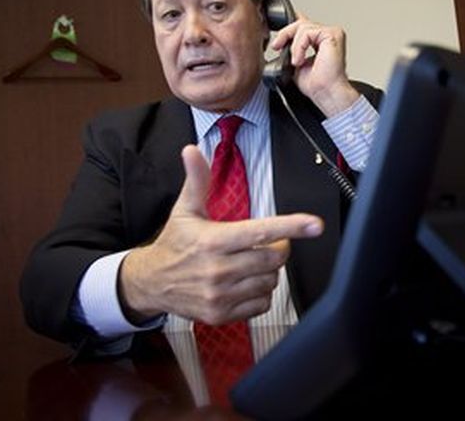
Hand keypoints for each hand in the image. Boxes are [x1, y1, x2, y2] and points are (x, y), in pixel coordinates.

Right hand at [118, 145, 323, 324]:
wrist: (150, 282)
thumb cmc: (174, 244)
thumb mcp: (184, 210)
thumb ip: (196, 180)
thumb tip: (191, 151)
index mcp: (213, 240)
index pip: (261, 232)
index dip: (292, 226)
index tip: (315, 225)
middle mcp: (218, 269)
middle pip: (274, 259)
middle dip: (278, 249)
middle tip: (266, 244)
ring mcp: (220, 294)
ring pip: (270, 282)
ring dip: (268, 272)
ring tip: (250, 263)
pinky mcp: (220, 314)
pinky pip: (261, 304)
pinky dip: (260, 293)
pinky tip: (244, 283)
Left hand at [270, 14, 359, 116]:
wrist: (326, 93)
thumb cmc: (317, 84)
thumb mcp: (296, 61)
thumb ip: (292, 49)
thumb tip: (280, 42)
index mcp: (321, 40)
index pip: (302, 24)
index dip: (287, 30)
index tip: (277, 44)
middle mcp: (328, 35)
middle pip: (301, 22)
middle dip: (285, 34)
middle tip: (277, 47)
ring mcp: (332, 33)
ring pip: (302, 26)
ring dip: (294, 46)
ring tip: (296, 62)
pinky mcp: (332, 35)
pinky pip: (307, 32)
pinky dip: (299, 46)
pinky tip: (300, 60)